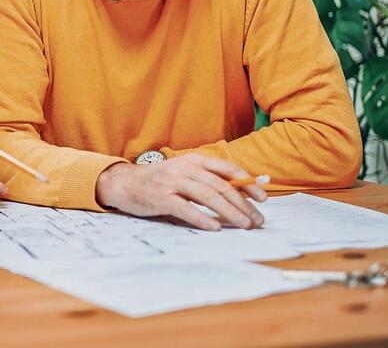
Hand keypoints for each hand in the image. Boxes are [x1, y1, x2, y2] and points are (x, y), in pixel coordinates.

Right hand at [94, 153, 267, 230]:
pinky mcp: (160, 198)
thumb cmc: (159, 181)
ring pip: (207, 196)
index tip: (263, 198)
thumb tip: (239, 195)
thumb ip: (206, 180)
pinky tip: (214, 227)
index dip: (248, 184)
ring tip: (243, 224)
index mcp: (194, 160)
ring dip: (229, 212)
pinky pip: (185, 208)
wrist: (124, 183)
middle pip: (221, 186)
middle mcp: (185, 168)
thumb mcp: (184, 174)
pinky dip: (201, 218)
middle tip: (257, 219)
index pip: (227, 170)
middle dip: (243, 204)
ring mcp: (172, 182)